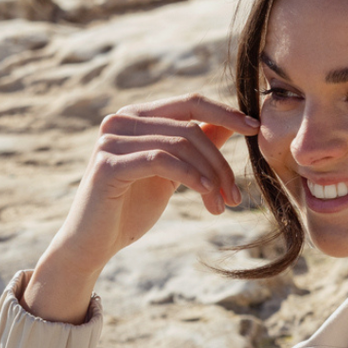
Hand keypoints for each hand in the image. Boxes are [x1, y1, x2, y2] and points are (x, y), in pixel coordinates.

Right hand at [22, 93, 259, 322]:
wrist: (92, 244)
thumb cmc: (130, 208)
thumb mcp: (172, 173)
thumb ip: (195, 145)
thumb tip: (230, 122)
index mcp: (137, 116)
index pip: (190, 103)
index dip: (225, 112)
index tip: (255, 129)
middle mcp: (121, 120)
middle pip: (190, 128)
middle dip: (220, 162)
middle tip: (236, 196)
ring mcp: (112, 140)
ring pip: (180, 145)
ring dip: (210, 176)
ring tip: (223, 205)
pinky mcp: (109, 164)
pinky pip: (162, 160)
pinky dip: (191, 176)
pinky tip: (207, 194)